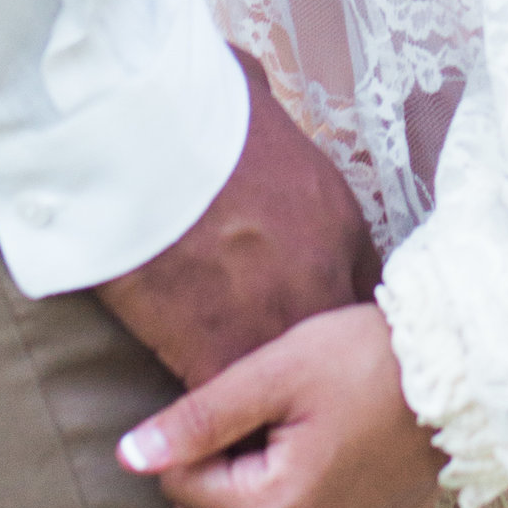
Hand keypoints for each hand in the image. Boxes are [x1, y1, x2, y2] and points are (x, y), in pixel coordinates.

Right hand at [97, 55, 378, 388]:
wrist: (149, 147)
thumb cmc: (195, 106)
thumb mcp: (254, 94)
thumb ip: (266, 112)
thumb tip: (249, 87)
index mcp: (338, 222)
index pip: (357, 292)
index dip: (324, 308)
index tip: (299, 321)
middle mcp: (322, 278)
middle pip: (330, 350)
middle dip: (307, 370)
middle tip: (277, 389)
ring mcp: (278, 324)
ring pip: (284, 389)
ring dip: (260, 401)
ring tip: (236, 420)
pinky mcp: (223, 356)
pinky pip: (226, 405)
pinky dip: (208, 416)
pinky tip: (188, 420)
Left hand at [120, 303, 443, 507]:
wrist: (460, 369)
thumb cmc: (366, 357)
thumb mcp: (277, 371)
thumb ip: (200, 416)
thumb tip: (128, 455)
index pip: (182, 487)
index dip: (194, 435)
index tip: (239, 394)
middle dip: (222, 465)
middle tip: (269, 407)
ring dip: (261, 484)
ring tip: (301, 425)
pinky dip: (306, 501)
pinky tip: (333, 454)